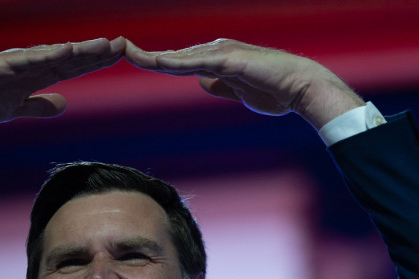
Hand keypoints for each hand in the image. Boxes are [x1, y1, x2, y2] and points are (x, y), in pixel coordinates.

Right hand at [0, 37, 125, 137]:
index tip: (119, 54)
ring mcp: (17, 63)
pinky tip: (66, 50)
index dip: (95, 61)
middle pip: (70, 57)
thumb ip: (40, 106)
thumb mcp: (17, 109)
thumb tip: (64, 104)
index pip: (73, 66)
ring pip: (55, 54)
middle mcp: (31, 64)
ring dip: (80, 49)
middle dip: (96, 52)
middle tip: (123, 43)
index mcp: (37, 75)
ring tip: (104, 44)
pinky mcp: (1, 65)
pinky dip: (48, 54)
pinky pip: (28, 59)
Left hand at [123, 39, 363, 129]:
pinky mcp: (230, 60)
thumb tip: (202, 82)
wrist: (302, 88)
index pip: (181, 62)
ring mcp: (223, 53)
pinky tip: (157, 62)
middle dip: (145, 54)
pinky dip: (175, 62)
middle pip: (174, 55)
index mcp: (218, 59)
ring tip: (124, 50)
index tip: (134, 61)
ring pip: (180, 56)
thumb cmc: (276, 91)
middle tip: (116, 48)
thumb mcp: (239, 91)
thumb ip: (221, 86)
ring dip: (152, 56)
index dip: (157, 62)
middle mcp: (217, 50)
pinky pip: (197, 62)